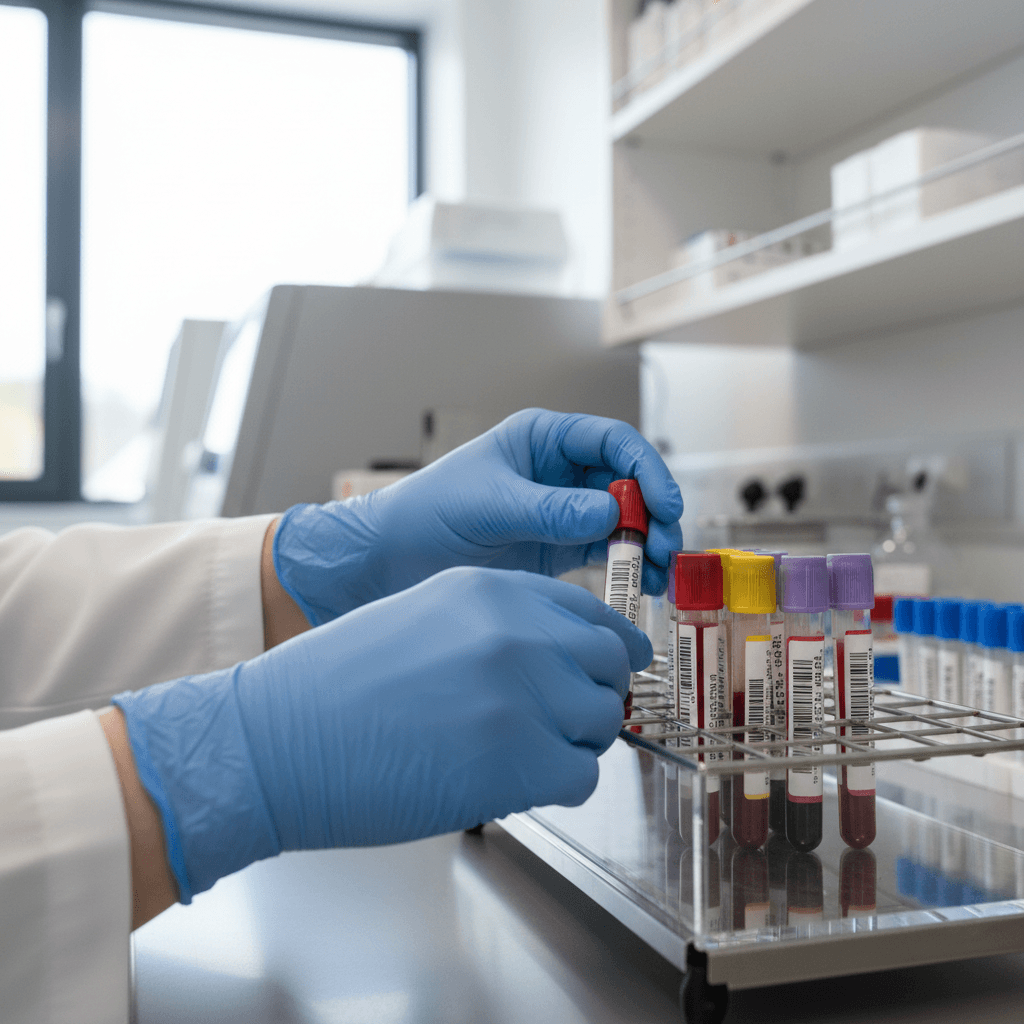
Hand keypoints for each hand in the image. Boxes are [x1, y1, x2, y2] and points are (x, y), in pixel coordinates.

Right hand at [112, 568, 651, 901]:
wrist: (279, 738)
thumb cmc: (336, 684)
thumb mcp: (426, 617)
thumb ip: (500, 628)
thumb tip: (560, 660)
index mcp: (493, 590)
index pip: (592, 613)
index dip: (608, 648)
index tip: (613, 669)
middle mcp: (518, 631)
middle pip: (609, 664)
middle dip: (594, 696)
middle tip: (563, 722)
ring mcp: (523, 693)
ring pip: (602, 722)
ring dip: (574, 743)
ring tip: (520, 753)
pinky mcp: (519, 760)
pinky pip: (581, 776)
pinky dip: (556, 785)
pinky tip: (510, 780)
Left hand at [274, 408, 682, 624]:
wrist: (392, 559)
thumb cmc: (428, 512)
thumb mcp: (490, 505)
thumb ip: (549, 510)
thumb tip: (609, 514)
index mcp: (543, 440)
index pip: (611, 441)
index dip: (645, 468)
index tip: (663, 503)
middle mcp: (559, 471)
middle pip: (627, 482)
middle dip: (653, 512)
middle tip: (662, 547)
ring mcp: (562, 510)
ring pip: (624, 519)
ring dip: (646, 542)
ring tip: (656, 572)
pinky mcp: (559, 548)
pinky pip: (606, 551)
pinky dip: (627, 565)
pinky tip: (640, 584)